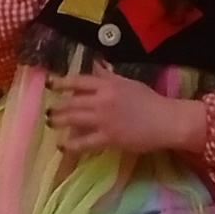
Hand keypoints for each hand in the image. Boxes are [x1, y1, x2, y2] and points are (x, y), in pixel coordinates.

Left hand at [48, 70, 204, 159]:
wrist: (166, 120)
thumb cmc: (150, 100)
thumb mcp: (128, 83)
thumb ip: (108, 77)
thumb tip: (95, 66)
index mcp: (107, 85)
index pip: (78, 81)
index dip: (61, 82)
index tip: (49, 83)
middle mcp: (102, 100)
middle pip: (72, 102)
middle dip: (57, 106)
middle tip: (48, 110)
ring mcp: (104, 119)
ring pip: (74, 120)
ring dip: (59, 121)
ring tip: (50, 123)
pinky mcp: (108, 138)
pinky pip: (84, 142)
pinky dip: (71, 145)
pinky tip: (63, 146)